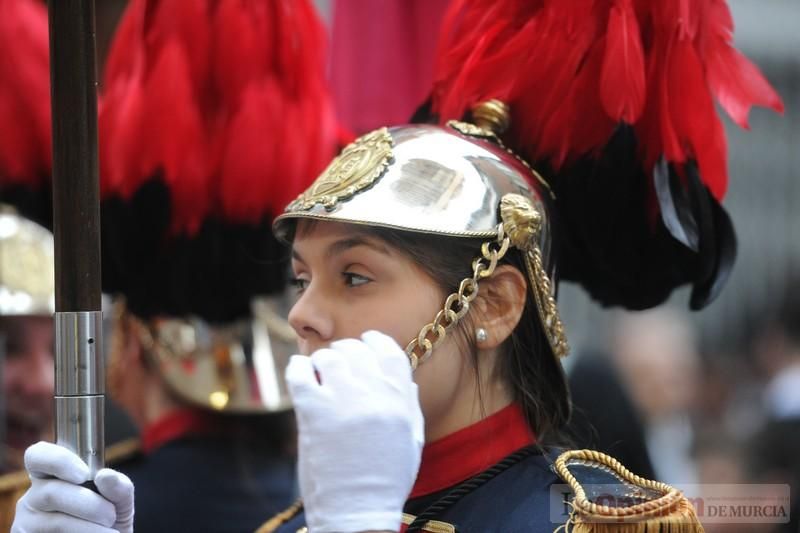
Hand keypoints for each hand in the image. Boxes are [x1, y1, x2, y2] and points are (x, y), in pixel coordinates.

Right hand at [12, 442, 133, 532]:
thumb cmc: (109, 521)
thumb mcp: (119, 501)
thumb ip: (119, 486)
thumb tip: (105, 475)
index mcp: (51, 476)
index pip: (38, 456)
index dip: (59, 461)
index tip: (85, 474)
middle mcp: (33, 497)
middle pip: (51, 493)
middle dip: (89, 504)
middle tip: (110, 515)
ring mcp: (27, 523)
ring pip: (56, 522)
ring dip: (90, 528)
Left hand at [286, 331, 424, 532]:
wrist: (356, 512)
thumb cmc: (385, 479)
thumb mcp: (411, 439)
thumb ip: (408, 404)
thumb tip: (403, 379)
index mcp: (399, 399)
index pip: (387, 350)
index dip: (374, 342)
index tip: (365, 344)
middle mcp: (373, 394)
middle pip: (355, 350)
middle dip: (346, 353)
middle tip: (338, 364)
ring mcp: (342, 401)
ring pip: (328, 357)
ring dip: (322, 363)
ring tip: (319, 376)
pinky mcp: (312, 412)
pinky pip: (298, 371)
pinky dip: (297, 368)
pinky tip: (300, 376)